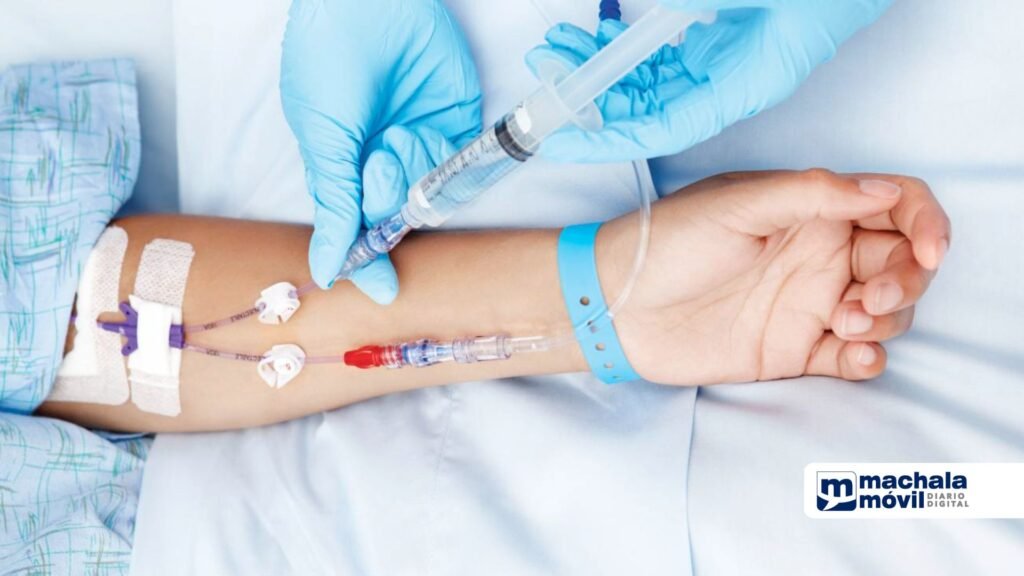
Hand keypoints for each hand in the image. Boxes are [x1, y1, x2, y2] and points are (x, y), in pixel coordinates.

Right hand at [281, 0, 480, 300]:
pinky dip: (437, 156)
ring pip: (425, 192)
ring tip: (392, 137)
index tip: (383, 291)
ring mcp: (420, 144)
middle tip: (376, 163)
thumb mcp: (323, 138)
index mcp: (343, 169)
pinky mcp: (455, 124)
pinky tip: (415, 130)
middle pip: (395, 215)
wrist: (370, 2)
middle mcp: (382, 163)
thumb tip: (327, 270)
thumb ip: (336, 204)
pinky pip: (456, 163)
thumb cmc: (328, 64)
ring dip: (409, 174)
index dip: (369, 261)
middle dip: (388, 201)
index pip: (359, 229)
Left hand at [525, 0, 891, 161]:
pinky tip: (601, 36)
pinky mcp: (724, 42)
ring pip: (653, 80)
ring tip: (561, 48)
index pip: (663, 126)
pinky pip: (666, 57)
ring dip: (606, 67)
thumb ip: (697, 3)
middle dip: (596, 94)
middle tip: (548, 73)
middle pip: (650, 105)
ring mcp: (727, 62)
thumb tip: (648, 6)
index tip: (563, 137)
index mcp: (746, 83)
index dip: (609, 135)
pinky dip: (631, 50)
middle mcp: (733, 82)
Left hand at [603, 170, 949, 384]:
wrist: (614, 305)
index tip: (929, 249)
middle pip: (901, 262)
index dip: (925, 223)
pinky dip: (868, 359)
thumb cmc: (664, 242)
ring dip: (887, 318)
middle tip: (868, 297)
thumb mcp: (737, 205)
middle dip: (907, 279)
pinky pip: (852, 357)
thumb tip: (885, 191)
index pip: (894, 206)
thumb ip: (812, 194)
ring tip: (846, 321)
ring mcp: (807, 303)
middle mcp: (818, 254)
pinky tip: (854, 354)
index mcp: (810, 210)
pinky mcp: (792, 350)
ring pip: (886, 311)